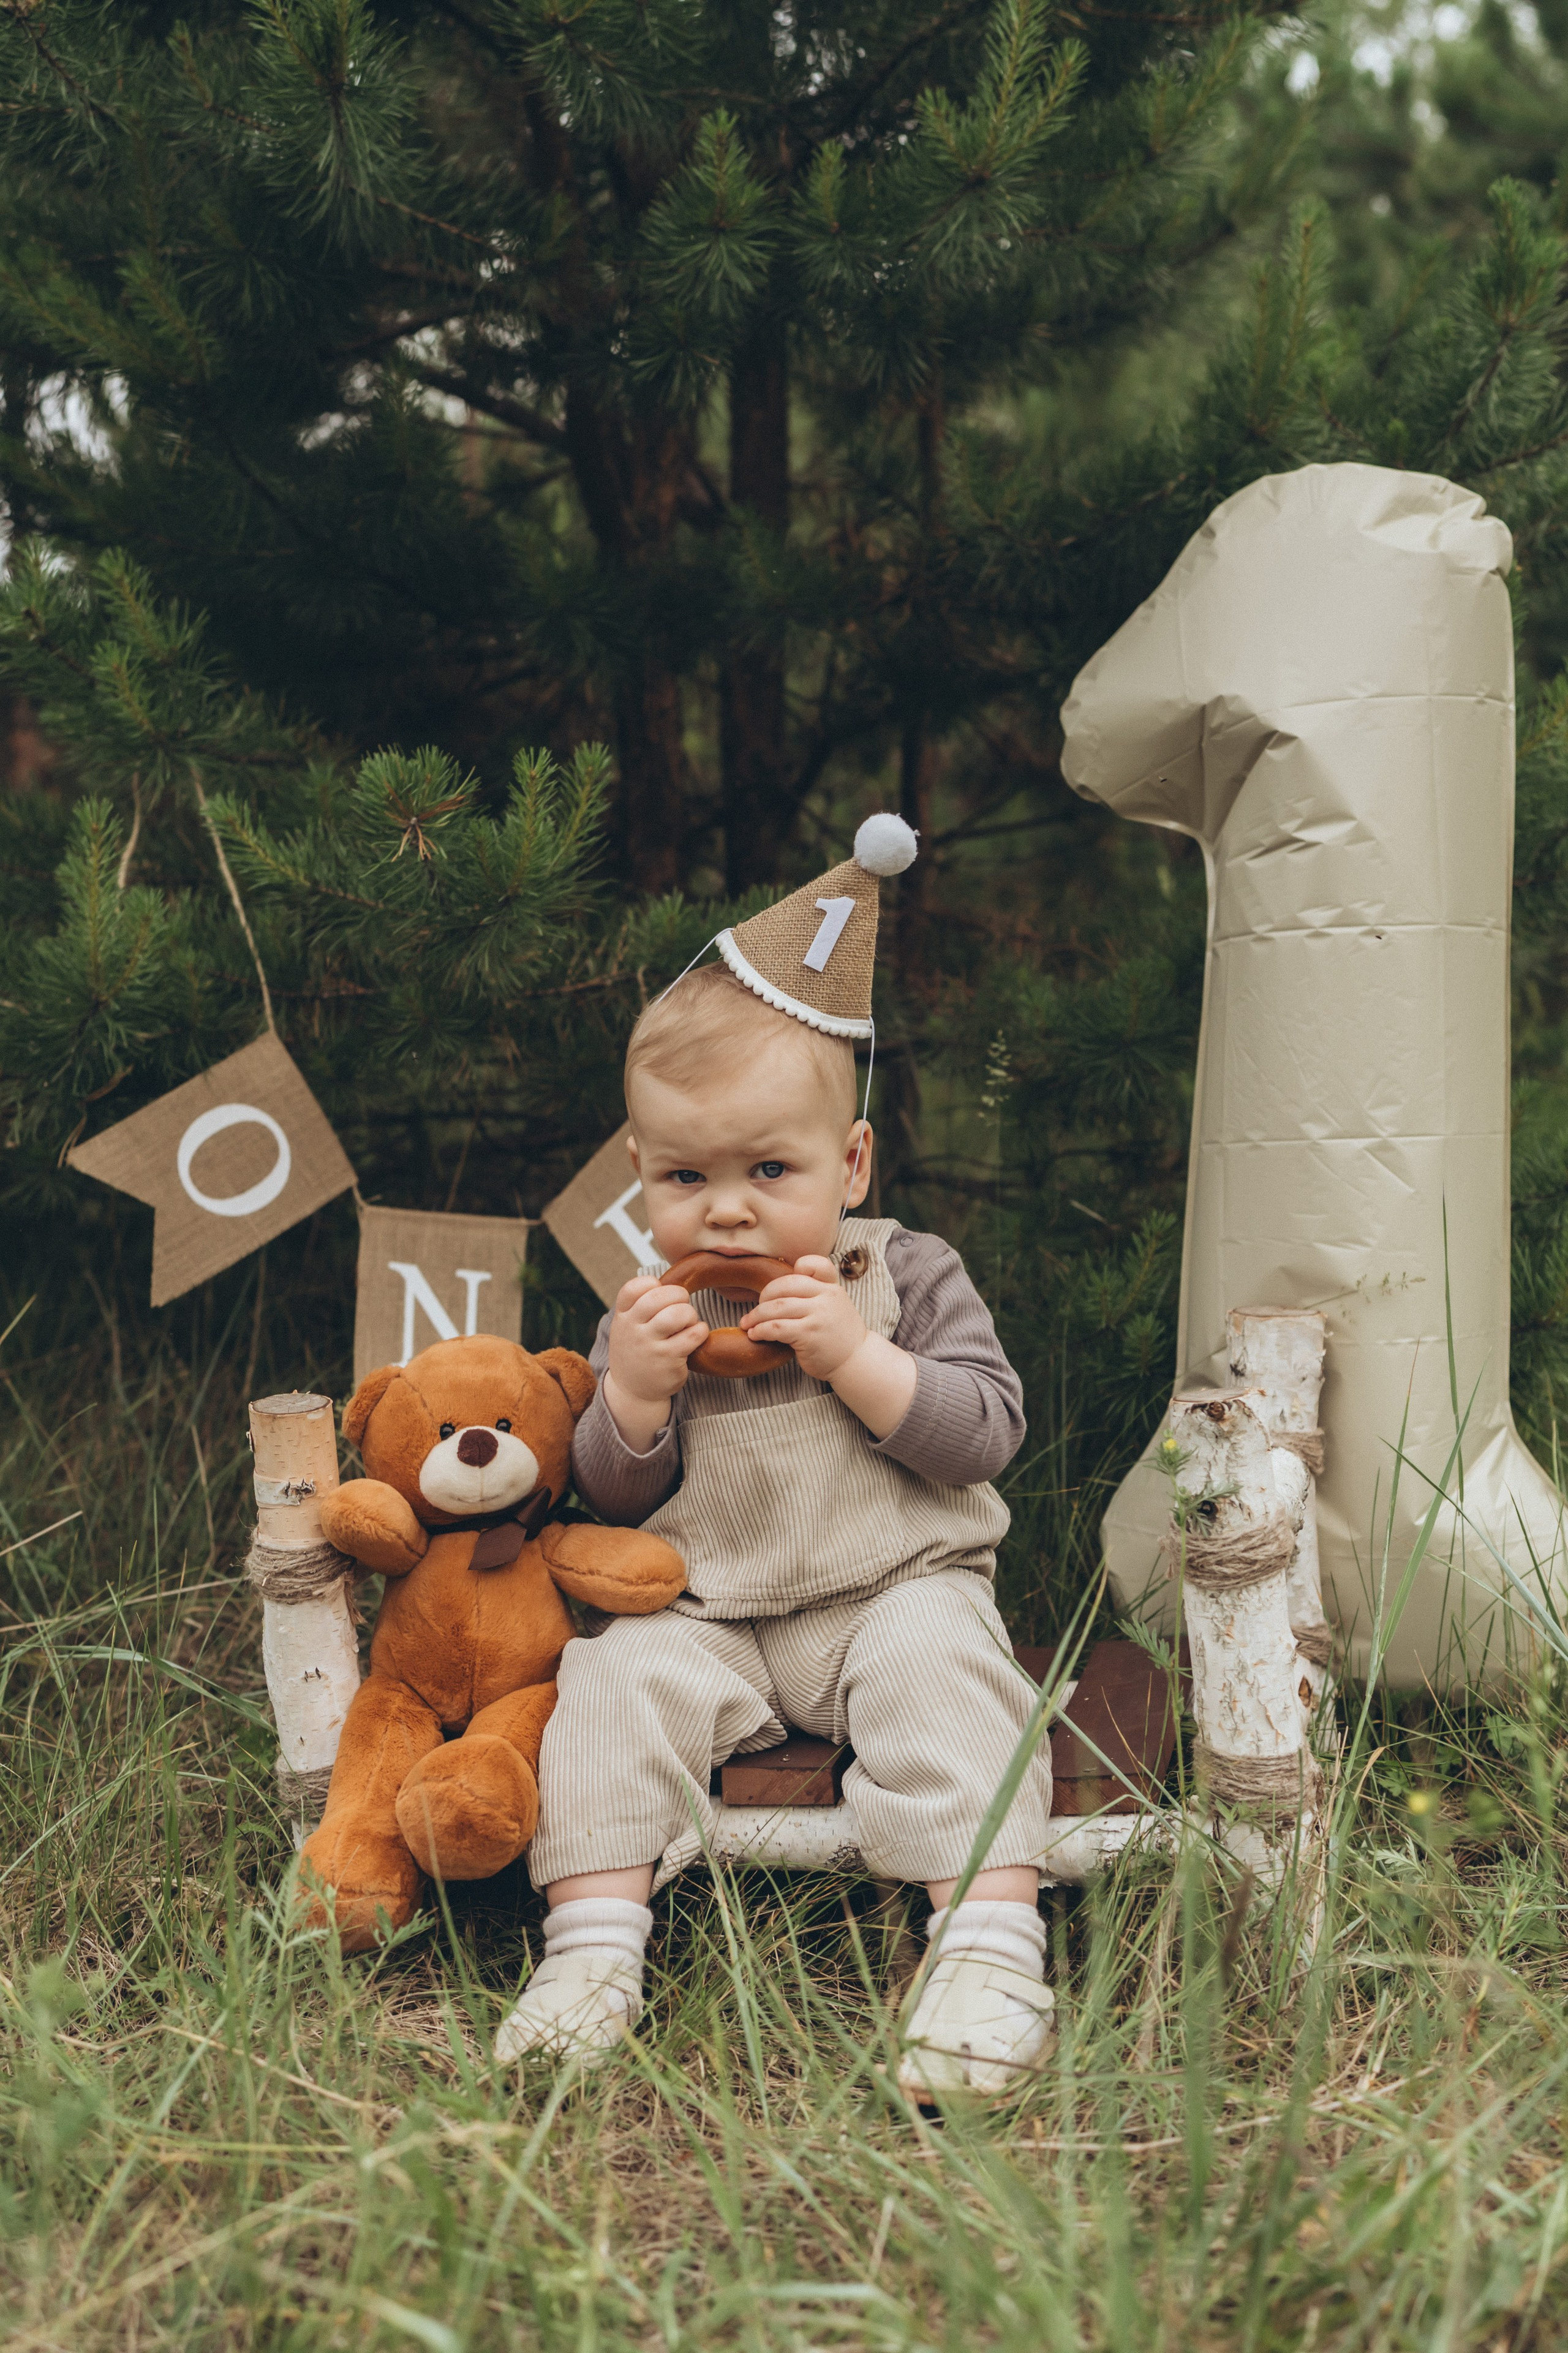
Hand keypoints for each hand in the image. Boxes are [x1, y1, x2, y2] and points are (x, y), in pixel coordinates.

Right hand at [603, 1272, 708, 1450]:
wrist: (632, 1391)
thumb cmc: (636, 1350)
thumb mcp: (627, 1325)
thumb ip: (640, 1304)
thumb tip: (669, 1280)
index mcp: (622, 1316)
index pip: (637, 1286)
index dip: (655, 1286)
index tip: (660, 1297)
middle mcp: (633, 1329)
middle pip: (662, 1296)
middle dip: (680, 1297)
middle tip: (681, 1308)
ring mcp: (650, 1346)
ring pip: (681, 1313)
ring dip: (691, 1315)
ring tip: (688, 1324)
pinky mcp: (669, 1360)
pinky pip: (695, 1333)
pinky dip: (700, 1331)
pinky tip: (695, 1337)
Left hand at [741, 1255, 868, 1381]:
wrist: (856, 1361)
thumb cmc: (839, 1335)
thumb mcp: (836, 1306)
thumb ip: (816, 1293)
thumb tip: (779, 1289)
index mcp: (832, 1287)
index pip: (813, 1264)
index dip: (792, 1270)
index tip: (781, 1288)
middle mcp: (827, 1297)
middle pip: (785, 1285)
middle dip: (764, 1296)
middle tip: (756, 1309)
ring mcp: (818, 1315)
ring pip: (777, 1307)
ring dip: (756, 1316)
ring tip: (747, 1324)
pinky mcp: (809, 1335)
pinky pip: (776, 1327)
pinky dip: (761, 1330)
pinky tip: (755, 1335)